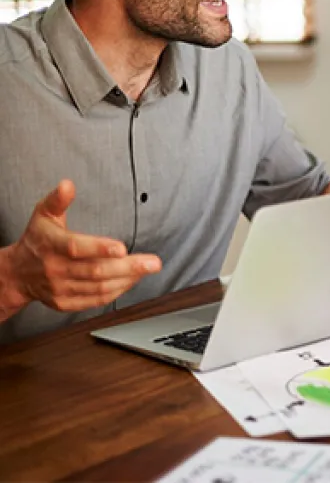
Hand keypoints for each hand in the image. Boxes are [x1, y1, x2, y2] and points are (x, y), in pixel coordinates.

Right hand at [3, 181, 161, 312]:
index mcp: (52, 246)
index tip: (122, 248)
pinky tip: (131, 280)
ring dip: (127, 279)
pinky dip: (117, 291)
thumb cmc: (37, 240)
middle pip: (95, 271)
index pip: (76, 248)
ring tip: (147, 269)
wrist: (17, 273)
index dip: (99, 249)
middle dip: (128, 267)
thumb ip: (57, 200)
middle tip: (153, 263)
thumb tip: (67, 184)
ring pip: (99, 288)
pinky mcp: (65, 303)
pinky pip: (95, 300)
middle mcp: (56, 269)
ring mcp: (60, 289)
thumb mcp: (43, 215)